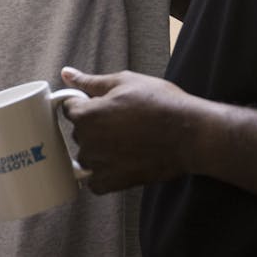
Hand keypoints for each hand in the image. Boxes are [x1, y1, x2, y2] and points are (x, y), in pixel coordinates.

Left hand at [60, 67, 196, 193]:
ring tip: (126, 141)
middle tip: (123, 121)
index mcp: (86, 114)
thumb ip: (90, 81)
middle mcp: (87, 142)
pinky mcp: (112, 183)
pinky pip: (95, 181)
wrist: (188, 134)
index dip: (86, 104)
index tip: (103, 105)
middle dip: (94, 126)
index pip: (69, 108)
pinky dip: (104, 173)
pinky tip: (123, 160)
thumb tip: (67, 73)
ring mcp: (98, 165)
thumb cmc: (160, 103)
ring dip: (99, 150)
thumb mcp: (125, 82)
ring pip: (87, 157)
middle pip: (79, 132)